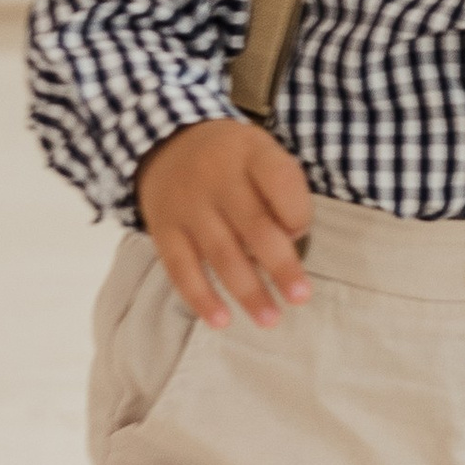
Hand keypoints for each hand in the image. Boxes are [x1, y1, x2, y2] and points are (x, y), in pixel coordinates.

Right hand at [136, 120, 314, 326]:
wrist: (165, 144)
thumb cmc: (231, 159)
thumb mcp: (260, 152)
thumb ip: (281, 188)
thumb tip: (291, 242)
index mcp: (250, 152)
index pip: (281, 180)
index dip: (297, 212)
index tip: (301, 231)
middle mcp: (217, 177)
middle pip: (254, 225)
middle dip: (281, 265)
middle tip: (300, 297)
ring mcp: (188, 205)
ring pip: (221, 253)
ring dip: (248, 291)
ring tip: (270, 319)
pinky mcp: (163, 229)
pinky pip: (181, 268)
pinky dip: (201, 297)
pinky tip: (221, 321)